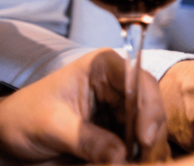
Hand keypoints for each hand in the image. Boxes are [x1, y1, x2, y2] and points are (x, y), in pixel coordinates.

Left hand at [0, 48, 169, 163]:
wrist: (8, 133)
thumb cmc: (23, 118)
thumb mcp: (52, 126)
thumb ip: (87, 139)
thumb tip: (120, 156)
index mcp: (103, 67)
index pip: (138, 81)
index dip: (149, 107)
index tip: (145, 138)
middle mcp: (118, 84)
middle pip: (149, 106)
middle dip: (150, 134)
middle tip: (147, 159)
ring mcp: (119, 107)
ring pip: (147, 126)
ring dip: (146, 148)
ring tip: (142, 163)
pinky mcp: (117, 128)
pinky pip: (135, 142)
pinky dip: (138, 155)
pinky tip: (137, 163)